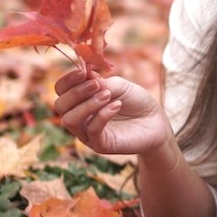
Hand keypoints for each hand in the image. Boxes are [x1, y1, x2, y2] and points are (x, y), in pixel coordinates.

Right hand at [53, 69, 172, 155]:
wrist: (156, 121)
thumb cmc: (136, 102)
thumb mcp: (120, 86)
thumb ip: (101, 82)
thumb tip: (84, 73)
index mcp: (80, 100)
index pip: (61, 90)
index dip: (68, 80)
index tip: (83, 72)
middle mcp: (79, 117)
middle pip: (60, 105)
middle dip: (76, 92)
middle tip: (97, 85)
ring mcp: (87, 133)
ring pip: (70, 120)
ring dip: (87, 104)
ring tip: (108, 95)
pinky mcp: (100, 145)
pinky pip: (92, 130)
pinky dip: (102, 115)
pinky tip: (116, 106)